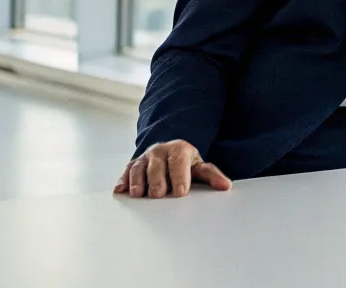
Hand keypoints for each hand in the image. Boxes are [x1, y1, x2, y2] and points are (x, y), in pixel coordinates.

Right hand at [114, 140, 232, 198]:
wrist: (170, 152)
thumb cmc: (186, 163)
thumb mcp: (199, 167)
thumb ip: (211, 176)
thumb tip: (226, 186)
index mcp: (179, 149)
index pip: (179, 162)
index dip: (179, 176)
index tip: (181, 192)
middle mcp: (160, 151)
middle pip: (157, 165)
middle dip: (158, 180)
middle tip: (158, 195)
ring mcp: (145, 157)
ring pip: (139, 167)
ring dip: (138, 181)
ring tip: (138, 194)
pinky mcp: (133, 164)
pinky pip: (126, 171)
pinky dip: (123, 180)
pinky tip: (120, 190)